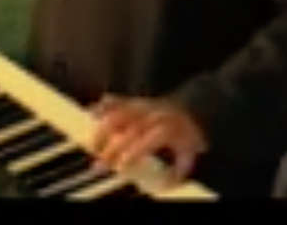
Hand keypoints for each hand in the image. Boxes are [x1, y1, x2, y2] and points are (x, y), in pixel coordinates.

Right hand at [91, 95, 208, 186]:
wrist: (194, 109)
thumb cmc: (189, 135)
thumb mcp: (189, 155)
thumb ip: (177, 171)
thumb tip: (166, 185)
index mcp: (166, 129)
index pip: (146, 141)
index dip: (132, 152)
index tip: (120, 165)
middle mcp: (152, 115)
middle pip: (127, 129)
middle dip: (111, 146)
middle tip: (100, 161)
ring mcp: (142, 106)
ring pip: (118, 113)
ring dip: (102, 128)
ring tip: (92, 143)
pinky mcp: (135, 101)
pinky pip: (116, 100)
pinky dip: (102, 106)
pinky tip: (92, 115)